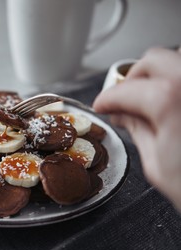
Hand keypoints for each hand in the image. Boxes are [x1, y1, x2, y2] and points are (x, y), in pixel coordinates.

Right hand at [93, 48, 180, 209]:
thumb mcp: (156, 162)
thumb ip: (137, 129)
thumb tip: (122, 114)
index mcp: (171, 102)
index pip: (127, 90)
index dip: (107, 98)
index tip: (101, 105)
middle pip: (154, 60)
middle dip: (133, 78)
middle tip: (123, 99)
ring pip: (177, 60)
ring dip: (157, 75)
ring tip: (147, 99)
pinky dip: (175, 83)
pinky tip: (170, 103)